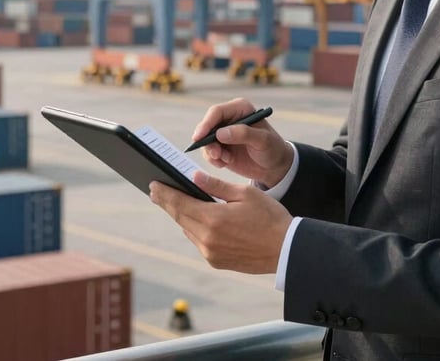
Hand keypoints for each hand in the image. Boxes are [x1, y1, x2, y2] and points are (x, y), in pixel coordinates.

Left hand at [149, 173, 292, 273]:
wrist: (286, 249)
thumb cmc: (270, 217)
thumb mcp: (245, 193)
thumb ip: (216, 186)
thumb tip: (194, 177)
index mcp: (213, 219)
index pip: (180, 203)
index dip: (165, 193)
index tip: (153, 185)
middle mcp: (207, 239)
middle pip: (180, 217)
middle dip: (167, 202)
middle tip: (156, 191)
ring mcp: (210, 253)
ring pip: (188, 229)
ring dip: (182, 215)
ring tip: (175, 202)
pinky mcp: (216, 261)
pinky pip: (199, 241)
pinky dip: (195, 228)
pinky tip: (196, 219)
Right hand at [191, 98, 293, 188]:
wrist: (274, 166)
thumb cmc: (273, 148)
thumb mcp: (263, 140)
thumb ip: (244, 134)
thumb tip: (220, 133)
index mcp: (240, 108)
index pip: (217, 112)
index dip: (206, 123)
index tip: (199, 137)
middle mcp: (230, 118)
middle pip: (207, 126)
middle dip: (207, 142)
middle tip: (215, 154)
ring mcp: (224, 133)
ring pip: (205, 141)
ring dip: (212, 152)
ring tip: (226, 160)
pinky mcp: (221, 147)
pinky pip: (209, 152)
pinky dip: (214, 160)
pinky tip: (226, 162)